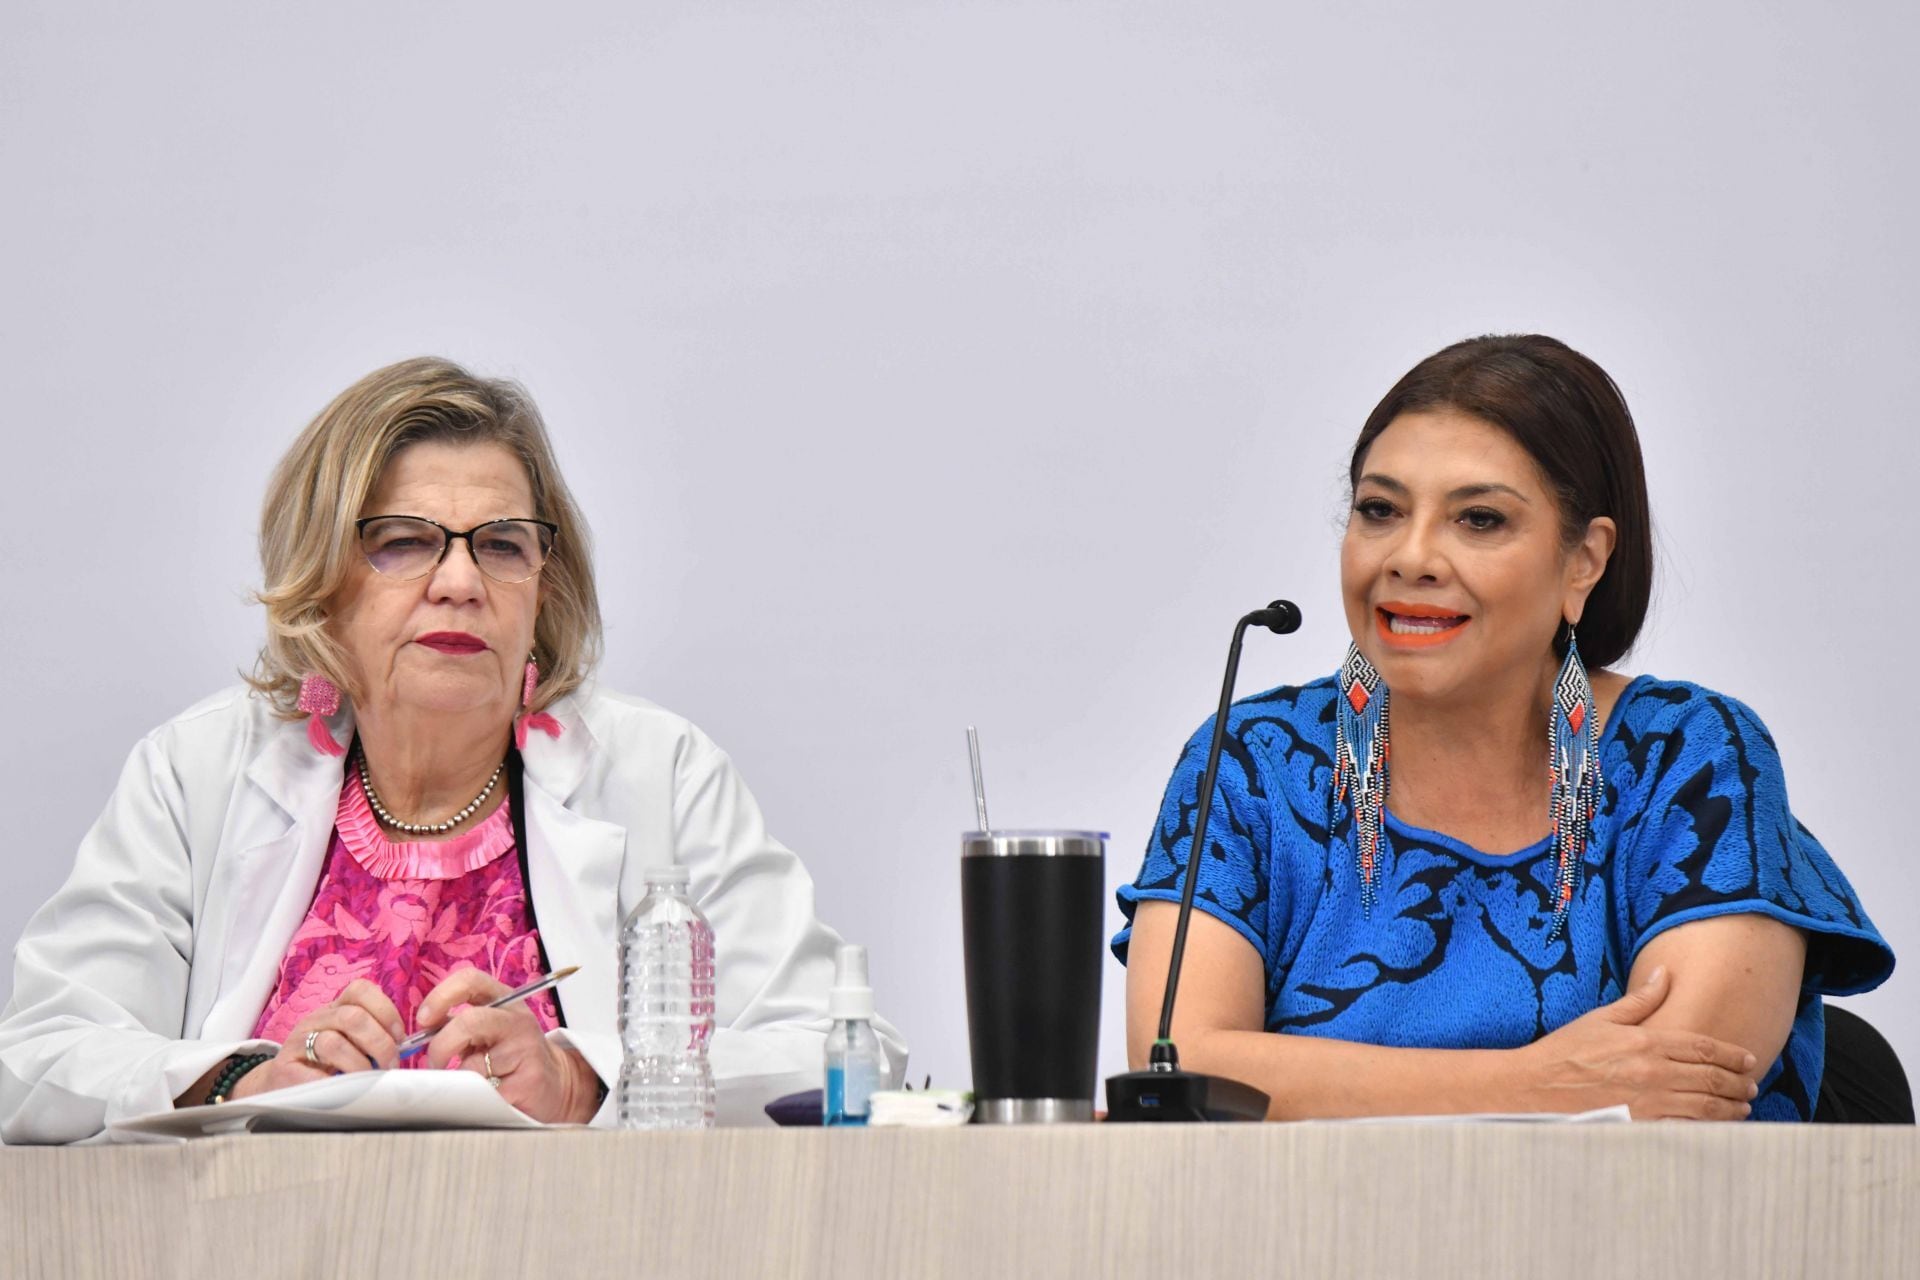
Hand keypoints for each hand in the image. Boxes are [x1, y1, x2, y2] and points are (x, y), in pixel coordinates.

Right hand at [233, 979, 404, 1098]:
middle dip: (380, 1042)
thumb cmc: (323, 1063)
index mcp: (335, 1008)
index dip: (386, 1010)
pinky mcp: (285, 1068)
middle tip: (389, 1063)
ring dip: (360, 1064)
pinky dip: (335, 1082)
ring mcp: (298, 1042)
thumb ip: (373, 1038)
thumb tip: (410, 1046)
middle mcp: (316, 1019)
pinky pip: (313, 1073)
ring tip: (368, 1079)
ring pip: (334, 1042)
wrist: (278, 1083)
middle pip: (353, 1016)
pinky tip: (344, 1090)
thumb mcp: (348, 1043)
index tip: (399, 1035)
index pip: (361, 990)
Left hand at [416, 968, 600, 1123]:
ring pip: (474, 1064)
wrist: (557, 1082)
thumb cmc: (511, 1056)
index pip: (470, 980)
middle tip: (436, 1062)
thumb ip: (459, 1026)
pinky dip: (474, 1097)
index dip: (441, 996)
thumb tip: (419, 1034)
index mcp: (505, 1000)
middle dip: (441, 1046)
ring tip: (463, 1082)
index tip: (423, 1021)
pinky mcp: (529, 1081)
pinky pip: (485, 1091)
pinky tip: (483, 1095)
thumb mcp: (489, 1031)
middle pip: (469, 1021)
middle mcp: (517, 1020)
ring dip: (458, 1077)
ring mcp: (526, 1049)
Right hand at [1516, 965, 1759, 1119]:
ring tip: (1742, 1106)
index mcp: (1645, 1042)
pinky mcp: (1641, 1127)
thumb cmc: (1564, 1052)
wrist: (1534, 1088)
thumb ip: (1640, 1000)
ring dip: (1730, 1106)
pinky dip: (1708, 1128)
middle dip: (1737, 1082)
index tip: (1749, 1059)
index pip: (1702, 1046)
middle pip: (1711, 1077)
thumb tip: (1664, 974)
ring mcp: (1648, 1103)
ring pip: (1705, 1106)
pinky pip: (1686, 1129)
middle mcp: (1652, 1072)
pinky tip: (1717, 1127)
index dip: (1731, 1053)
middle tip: (1751, 1085)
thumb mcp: (1601, 1018)